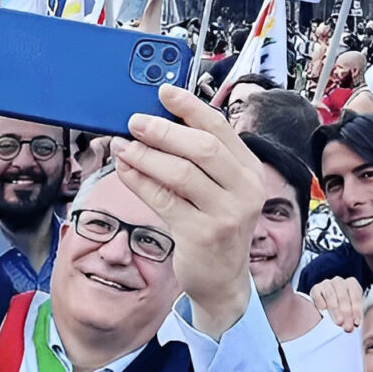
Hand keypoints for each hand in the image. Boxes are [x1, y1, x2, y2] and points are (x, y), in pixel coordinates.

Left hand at [116, 86, 263, 337]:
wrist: (222, 280)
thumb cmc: (214, 225)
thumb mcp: (218, 189)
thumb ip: (198, 159)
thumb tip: (157, 123)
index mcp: (250, 170)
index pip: (220, 128)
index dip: (190, 107)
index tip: (164, 92)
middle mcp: (245, 190)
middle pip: (202, 148)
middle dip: (164, 131)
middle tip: (134, 122)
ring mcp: (226, 214)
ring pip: (181, 173)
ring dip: (146, 155)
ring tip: (122, 146)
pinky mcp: (201, 235)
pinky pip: (163, 199)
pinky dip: (139, 181)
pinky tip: (125, 170)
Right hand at [310, 276, 363, 330]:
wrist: (326, 301)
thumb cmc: (342, 306)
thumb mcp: (351, 309)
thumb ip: (353, 316)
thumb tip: (353, 325)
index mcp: (351, 283)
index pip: (356, 296)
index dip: (356, 311)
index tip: (356, 323)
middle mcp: (339, 281)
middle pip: (343, 297)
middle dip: (346, 313)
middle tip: (347, 326)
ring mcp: (326, 283)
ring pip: (330, 295)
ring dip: (335, 310)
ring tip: (338, 321)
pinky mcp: (315, 288)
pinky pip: (318, 294)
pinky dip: (320, 302)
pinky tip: (323, 309)